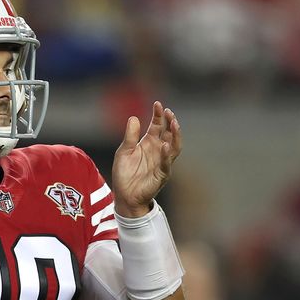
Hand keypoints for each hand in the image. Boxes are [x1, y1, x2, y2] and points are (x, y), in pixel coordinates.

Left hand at [112, 101, 181, 216]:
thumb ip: (130, 136)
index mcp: (148, 143)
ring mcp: (162, 162)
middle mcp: (158, 150)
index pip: (157, 126)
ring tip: (174, 124)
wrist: (125, 195)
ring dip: (175, 135)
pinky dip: (166, 155)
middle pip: (168, 133)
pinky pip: (166, 164)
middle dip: (170, 122)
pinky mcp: (162, 174)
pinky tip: (164, 145)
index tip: (158, 104)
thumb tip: (134, 117)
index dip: (158, 115)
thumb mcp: (124, 152)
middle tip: (169, 112)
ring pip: (173, 147)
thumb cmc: (124, 173)